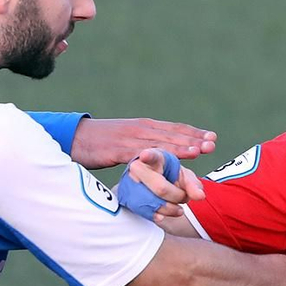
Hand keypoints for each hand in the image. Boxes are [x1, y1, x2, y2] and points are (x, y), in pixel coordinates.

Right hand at [70, 117, 216, 168]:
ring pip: (161, 142)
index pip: (173, 128)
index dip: (192, 133)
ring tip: (201, 149)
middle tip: (213, 142)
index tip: (210, 137)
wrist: (73, 138)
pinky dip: (160, 155)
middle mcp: (140, 129)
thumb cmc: (99, 143)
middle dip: (194, 138)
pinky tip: (170, 159)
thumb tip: (157, 156)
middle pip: (172, 133)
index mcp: (143, 127)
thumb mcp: (125, 142)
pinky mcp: (119, 149)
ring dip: (182, 145)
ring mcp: (131, 138)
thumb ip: (142, 147)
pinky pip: (143, 154)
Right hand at [117, 148, 204, 219]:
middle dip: (178, 196)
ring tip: (177, 205)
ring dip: (171, 209)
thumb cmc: (168, 175)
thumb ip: (193, 185)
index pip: (151, 156)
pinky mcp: (127, 197)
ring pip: (154, 203)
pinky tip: (164, 213)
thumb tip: (200, 195)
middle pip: (161, 189)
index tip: (146, 155)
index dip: (148, 156)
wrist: (152, 184)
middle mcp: (138, 168)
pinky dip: (160, 215)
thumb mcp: (184, 176)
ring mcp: (130, 183)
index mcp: (154, 156)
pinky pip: (146, 212)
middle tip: (183, 197)